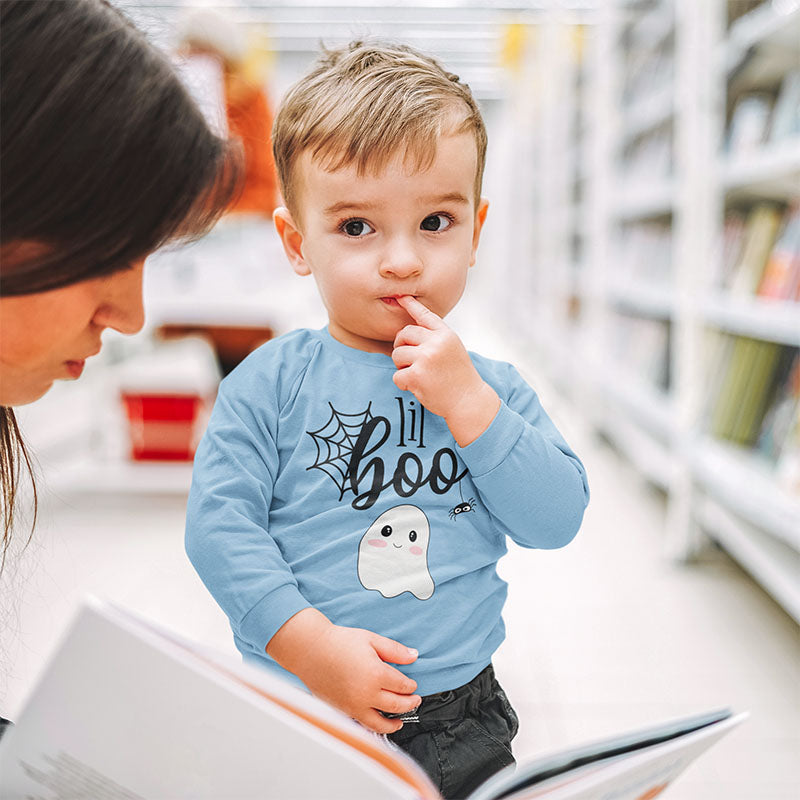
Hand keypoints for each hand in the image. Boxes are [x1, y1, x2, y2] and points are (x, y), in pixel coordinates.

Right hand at [266, 608, 420, 733]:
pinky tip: (378, 723)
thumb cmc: (338, 643)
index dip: (411, 686)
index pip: (403, 686)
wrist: (311, 651)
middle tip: (415, 700)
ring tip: (401, 721)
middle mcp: (367, 694)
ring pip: (381, 723)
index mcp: (376, 674)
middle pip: (397, 705)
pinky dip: (375, 727)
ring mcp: (355, 706)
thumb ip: (394, 650)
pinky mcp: (344, 711)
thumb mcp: (370, 639)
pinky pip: (364, 725)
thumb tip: (413, 656)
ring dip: (395, 723)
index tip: (413, 684)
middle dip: (410, 703)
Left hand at [392, 295, 499, 446]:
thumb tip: (409, 330)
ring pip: (396, 355)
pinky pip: (396, 375)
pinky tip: (417, 387)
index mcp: (446, 334)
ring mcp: (426, 358)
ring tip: (417, 375)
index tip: (401, 297)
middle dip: (401, 346)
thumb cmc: (458, 377)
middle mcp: (436, 342)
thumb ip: (435, 338)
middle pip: (403, 334)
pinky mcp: (417, 375)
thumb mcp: (452, 349)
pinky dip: (403, 383)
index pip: (425, 316)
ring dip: (401, 367)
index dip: (411, 305)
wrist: (468, 400)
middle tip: (409, 361)